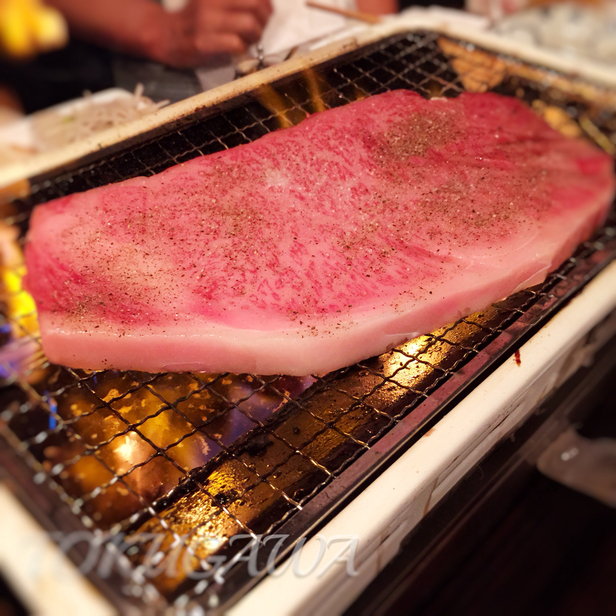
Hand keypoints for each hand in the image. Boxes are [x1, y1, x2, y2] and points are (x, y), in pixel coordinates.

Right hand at [147, 0, 272, 67]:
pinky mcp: (203, 42)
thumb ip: (237, 3)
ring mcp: (207, 21)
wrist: (167, 36)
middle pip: (256, 6)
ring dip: (254, 37)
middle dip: (263, 23)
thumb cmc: (196, 22)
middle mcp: (213, 1)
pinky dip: (241, 49)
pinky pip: (236, 43)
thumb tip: (265, 7)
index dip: (266, 7)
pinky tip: (235, 51)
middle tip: (255, 32)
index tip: (263, 17)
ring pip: (250, 24)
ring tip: (245, 42)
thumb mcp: (215, 2)